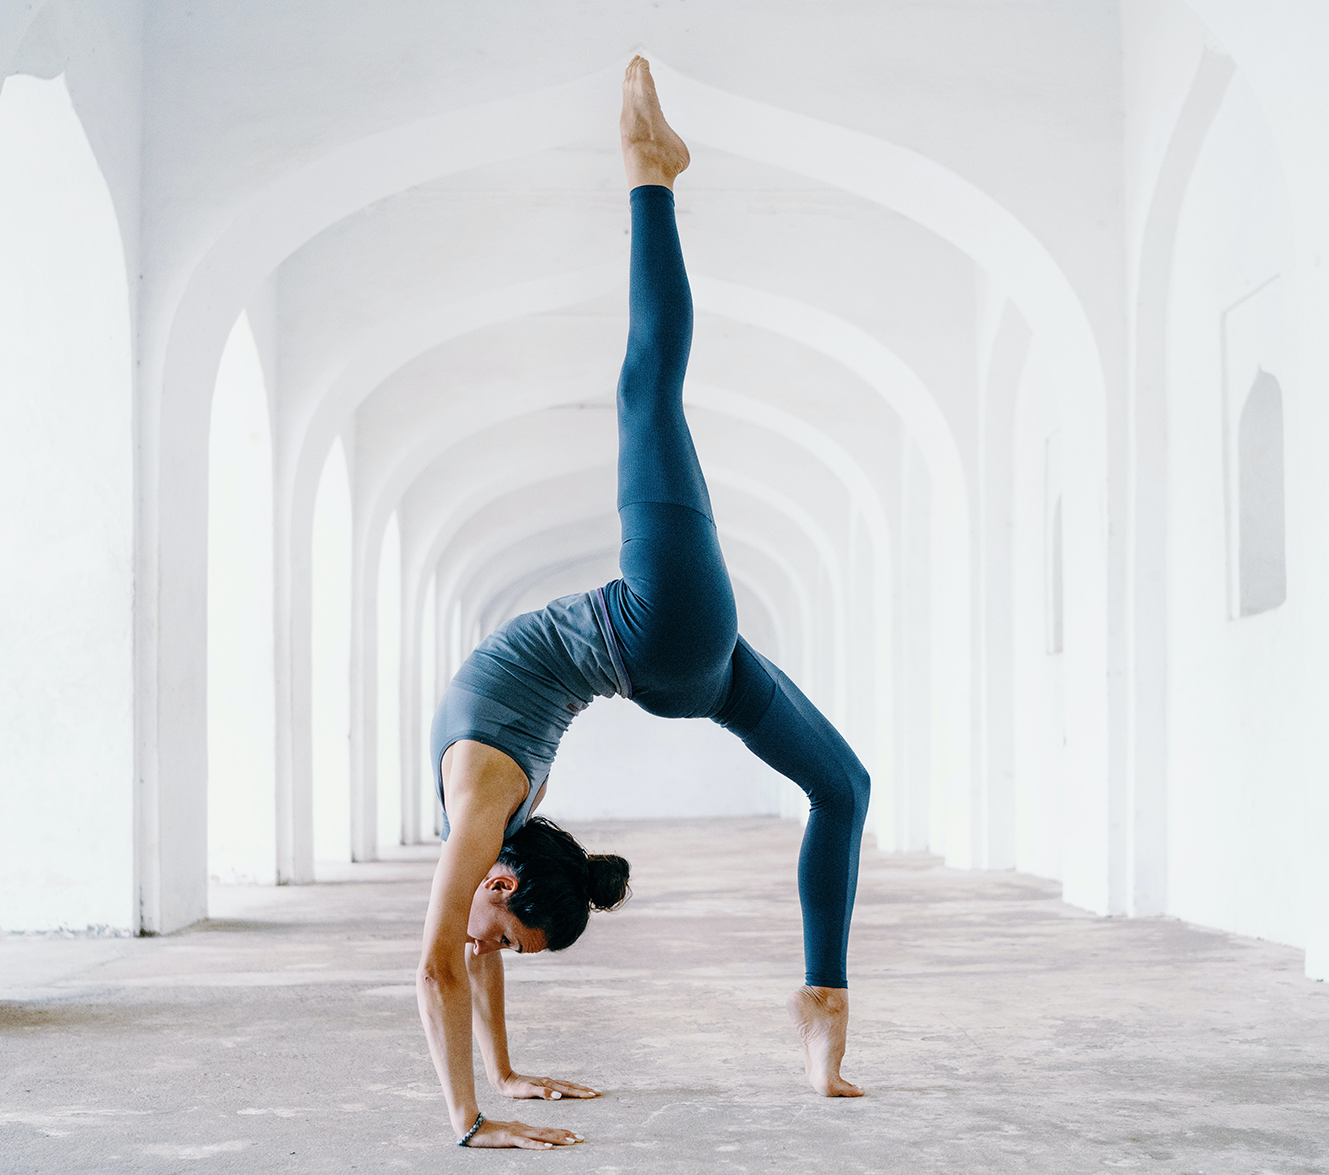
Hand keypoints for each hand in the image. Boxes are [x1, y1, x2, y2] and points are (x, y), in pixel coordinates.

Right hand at [463, 1117, 582, 1148]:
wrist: (473, 1127)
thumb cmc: (491, 1132)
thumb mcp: (510, 1133)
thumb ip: (522, 1135)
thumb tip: (534, 1137)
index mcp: (526, 1127)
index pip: (548, 1130)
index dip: (563, 1133)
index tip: (577, 1136)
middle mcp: (525, 1128)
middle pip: (549, 1132)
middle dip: (566, 1135)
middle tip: (582, 1138)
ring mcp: (518, 1132)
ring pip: (542, 1136)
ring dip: (558, 1138)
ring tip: (571, 1141)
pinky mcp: (510, 1138)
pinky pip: (527, 1143)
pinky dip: (539, 1145)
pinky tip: (549, 1146)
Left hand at [494, 1071, 600, 1100]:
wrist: (505, 1080)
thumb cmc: (516, 1088)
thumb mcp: (528, 1091)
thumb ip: (543, 1093)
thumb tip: (558, 1096)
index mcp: (549, 1085)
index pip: (569, 1089)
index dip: (581, 1093)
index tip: (593, 1094)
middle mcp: (550, 1082)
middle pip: (571, 1086)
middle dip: (584, 1090)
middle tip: (597, 1093)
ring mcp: (547, 1082)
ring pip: (567, 1085)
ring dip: (578, 1088)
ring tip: (588, 1091)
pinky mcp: (543, 1084)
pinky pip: (561, 1086)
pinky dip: (569, 1088)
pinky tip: (569, 1090)